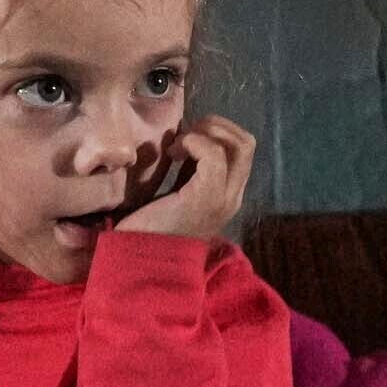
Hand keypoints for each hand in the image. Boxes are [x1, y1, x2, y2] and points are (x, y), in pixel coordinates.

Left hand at [116, 115, 254, 242]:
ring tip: (179, 146)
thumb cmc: (150, 228)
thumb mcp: (178, 193)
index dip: (217, 132)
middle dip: (216, 125)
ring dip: (206, 132)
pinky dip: (194, 142)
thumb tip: (188, 137)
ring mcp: (224, 198)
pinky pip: (214, 155)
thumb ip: (190, 171)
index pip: (242, 150)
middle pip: (248, 143)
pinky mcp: (207, 197)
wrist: (138, 260)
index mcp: (227, 195)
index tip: (185, 139)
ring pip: (240, 145)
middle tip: (186, 135)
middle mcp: (233, 197)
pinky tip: (173, 153)